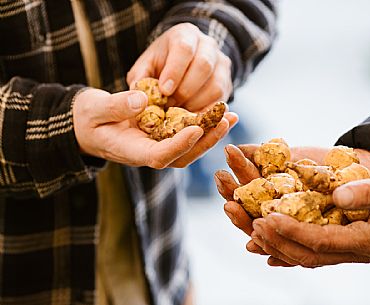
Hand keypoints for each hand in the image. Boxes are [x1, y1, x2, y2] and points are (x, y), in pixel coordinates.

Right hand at [73, 88, 237, 167]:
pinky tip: (220, 112)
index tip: (195, 129)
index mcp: (132, 152)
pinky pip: (187, 134)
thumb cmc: (87, 118)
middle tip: (225, 121)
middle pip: (183, 154)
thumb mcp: (93, 109)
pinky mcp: (164, 136)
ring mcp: (158, 146)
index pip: (159, 156)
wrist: (88, 123)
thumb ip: (115, 106)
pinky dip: (204, 125)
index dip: (178, 145)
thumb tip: (142, 100)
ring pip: (189, 147)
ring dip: (211, 133)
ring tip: (230, 115)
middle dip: (205, 140)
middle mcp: (150, 153)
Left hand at [127, 23, 232, 111]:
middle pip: (204, 66)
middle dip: (185, 90)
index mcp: (185, 34)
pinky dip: (205, 112)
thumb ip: (140, 77)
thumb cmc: (161, 65)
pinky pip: (220, 101)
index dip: (175, 71)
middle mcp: (208, 46)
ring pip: (215, 86)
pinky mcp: (227, 84)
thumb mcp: (146, 65)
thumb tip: (138, 96)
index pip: (184, 49)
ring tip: (178, 113)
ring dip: (195, 103)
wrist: (182, 64)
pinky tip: (190, 117)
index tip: (164, 90)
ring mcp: (221, 65)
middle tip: (169, 105)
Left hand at [252, 163, 369, 267]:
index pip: (321, 241)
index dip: (293, 231)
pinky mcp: (344, 242)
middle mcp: (355, 252)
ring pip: (307, 256)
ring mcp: (349, 250)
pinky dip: (290, 250)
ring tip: (255, 234)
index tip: (268, 217)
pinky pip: (312, 252)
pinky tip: (270, 249)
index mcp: (367, 242)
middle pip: (309, 255)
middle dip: (280, 241)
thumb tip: (337, 196)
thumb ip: (367, 192)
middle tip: (255, 225)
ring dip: (280, 247)